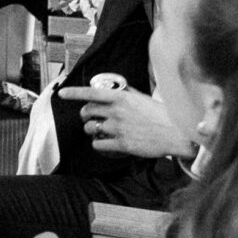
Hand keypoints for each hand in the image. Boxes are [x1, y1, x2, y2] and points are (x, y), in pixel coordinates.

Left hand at [56, 85, 194, 158]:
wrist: (176, 133)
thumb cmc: (161, 115)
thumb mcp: (142, 99)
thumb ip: (126, 95)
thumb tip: (114, 92)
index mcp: (121, 98)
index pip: (91, 93)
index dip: (74, 93)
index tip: (61, 94)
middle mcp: (117, 112)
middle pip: (88, 112)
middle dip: (85, 115)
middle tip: (89, 118)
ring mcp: (118, 129)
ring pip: (91, 129)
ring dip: (91, 130)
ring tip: (98, 130)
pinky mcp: (122, 145)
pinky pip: (99, 145)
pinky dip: (98, 144)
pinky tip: (105, 143)